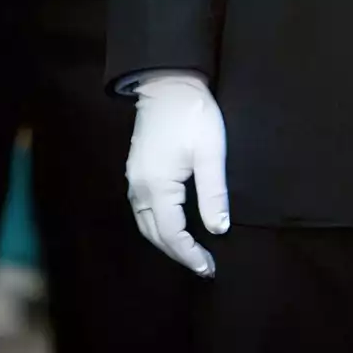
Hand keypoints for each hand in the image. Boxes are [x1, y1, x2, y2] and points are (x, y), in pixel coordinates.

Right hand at [125, 72, 228, 277]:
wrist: (168, 84)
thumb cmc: (193, 115)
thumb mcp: (211, 153)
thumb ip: (213, 193)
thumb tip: (218, 230)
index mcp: (157, 187)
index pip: (172, 234)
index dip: (190, 255)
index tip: (209, 269)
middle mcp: (139, 189)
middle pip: (155, 234)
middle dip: (178, 254)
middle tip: (204, 266)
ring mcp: (134, 180)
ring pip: (146, 224)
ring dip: (167, 242)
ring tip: (191, 252)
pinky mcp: (136, 172)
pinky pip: (144, 211)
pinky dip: (159, 226)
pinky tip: (175, 227)